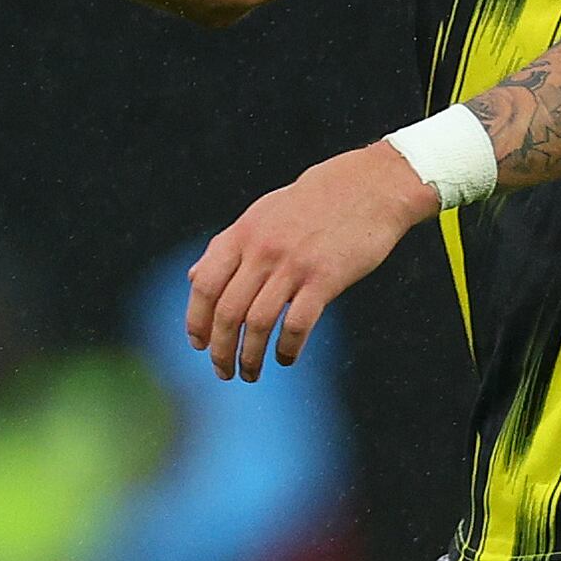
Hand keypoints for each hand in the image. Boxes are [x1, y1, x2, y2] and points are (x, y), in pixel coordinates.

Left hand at [182, 141, 441, 380]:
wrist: (369, 186)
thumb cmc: (312, 203)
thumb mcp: (260, 215)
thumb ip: (226, 248)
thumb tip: (192, 277)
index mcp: (242, 234)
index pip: (204, 285)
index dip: (196, 320)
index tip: (199, 345)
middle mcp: (262, 250)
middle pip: (227, 312)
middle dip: (220, 350)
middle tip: (223, 372)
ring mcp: (293, 265)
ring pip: (257, 323)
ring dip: (249, 357)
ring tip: (250, 373)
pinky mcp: (325, 279)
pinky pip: (297, 324)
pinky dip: (287, 348)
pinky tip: (286, 358)